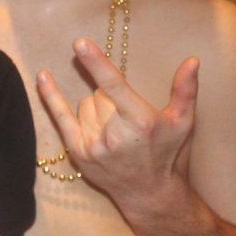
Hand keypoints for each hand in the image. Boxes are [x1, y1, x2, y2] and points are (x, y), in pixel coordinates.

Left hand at [36, 37, 199, 198]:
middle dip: (111, 97)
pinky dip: (52, 97)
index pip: (113, 84)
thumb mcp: (183, 122)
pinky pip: (61, 117)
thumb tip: (192, 60)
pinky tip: (43, 77)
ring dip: (96, 108)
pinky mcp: (79, 153)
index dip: (95, 62)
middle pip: (100, 93)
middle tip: (126, 117)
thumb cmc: (166, 153)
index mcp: (139, 120)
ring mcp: (94, 145)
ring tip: (114, 128)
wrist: (148, 193)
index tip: (79, 42)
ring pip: (85, 104)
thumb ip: (186, 90)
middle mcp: (114, 133)